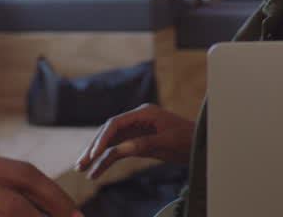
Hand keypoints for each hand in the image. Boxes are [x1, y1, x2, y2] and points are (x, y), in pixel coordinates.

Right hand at [75, 103, 194, 179]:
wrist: (202, 143)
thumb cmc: (188, 140)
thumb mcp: (166, 143)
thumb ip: (144, 144)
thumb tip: (121, 149)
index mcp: (144, 112)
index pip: (115, 123)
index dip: (102, 138)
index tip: (93, 154)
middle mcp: (138, 118)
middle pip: (109, 131)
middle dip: (94, 148)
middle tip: (80, 164)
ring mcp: (137, 129)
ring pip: (111, 141)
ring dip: (97, 155)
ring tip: (82, 168)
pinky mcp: (139, 141)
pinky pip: (119, 150)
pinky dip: (108, 160)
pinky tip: (97, 171)